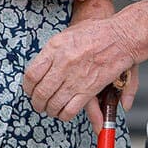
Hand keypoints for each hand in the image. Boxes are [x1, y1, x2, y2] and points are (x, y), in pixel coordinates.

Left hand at [24, 8, 140, 123]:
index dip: (27, 87)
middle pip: (40, 92)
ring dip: (49, 110)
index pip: (31, 74)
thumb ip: (51, 52)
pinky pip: (70, 110)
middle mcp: (63, 64)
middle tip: (37, 103)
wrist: (120, 37)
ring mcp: (75, 78)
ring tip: (49, 109)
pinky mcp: (88, 90)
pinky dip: (64, 115)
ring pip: (53, 103)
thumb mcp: (66, 35)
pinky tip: (63, 112)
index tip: (29, 90)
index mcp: (54, 48)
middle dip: (36, 102)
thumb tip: (40, 68)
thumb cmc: (95, 32)